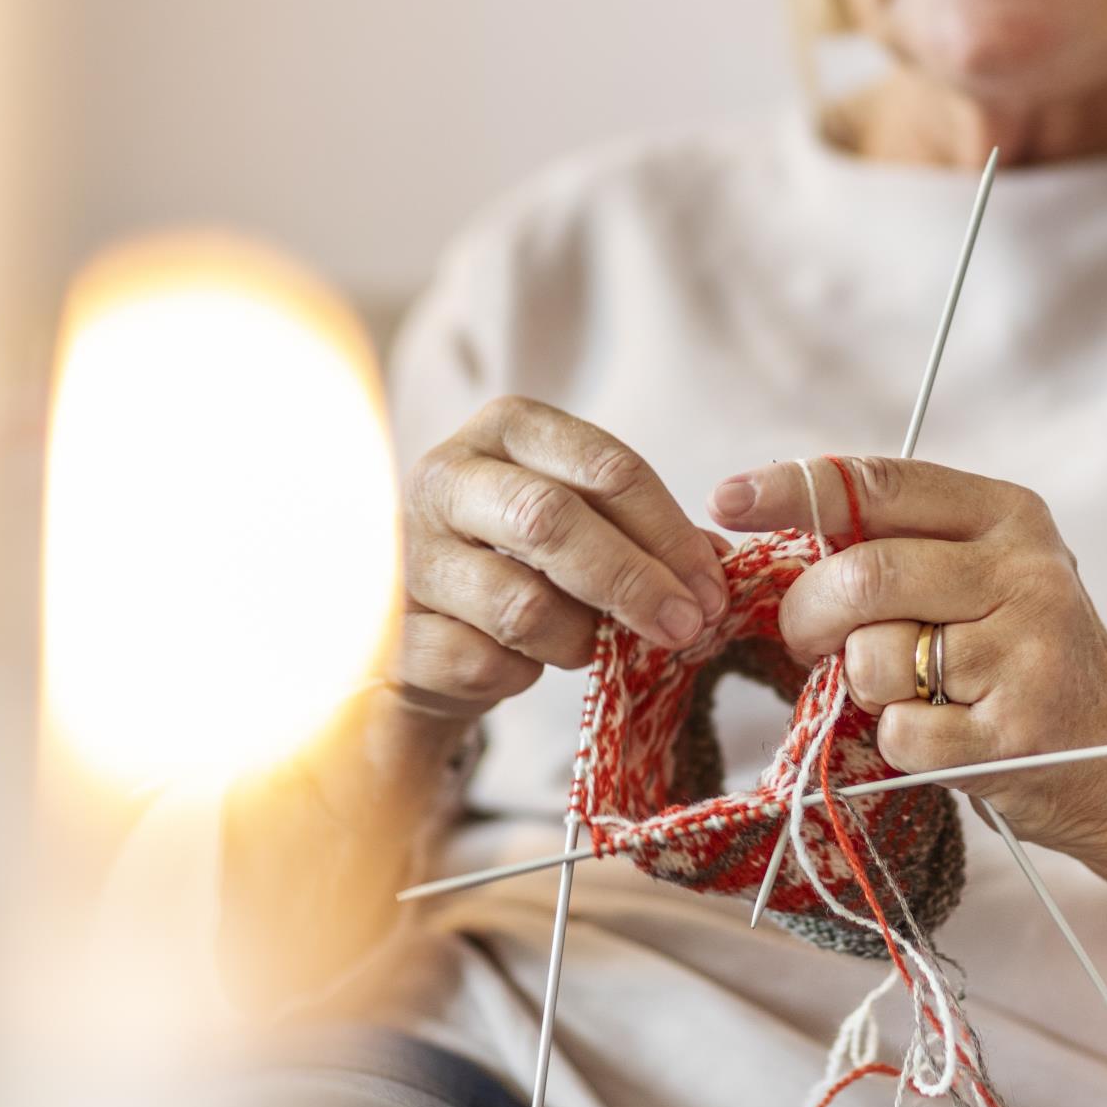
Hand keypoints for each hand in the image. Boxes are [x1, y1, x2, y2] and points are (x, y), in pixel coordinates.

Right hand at [397, 396, 730, 718]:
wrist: (428, 631)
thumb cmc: (524, 563)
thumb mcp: (584, 524)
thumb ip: (646, 533)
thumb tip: (716, 567)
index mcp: (505, 429)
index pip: (604, 466)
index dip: (669, 531)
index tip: (712, 587)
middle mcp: (445, 477)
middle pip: (551, 521)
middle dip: (633, 581)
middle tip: (687, 626)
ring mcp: (406, 554)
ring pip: (520, 603)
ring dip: (580, 638)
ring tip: (594, 646)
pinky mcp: (390, 632)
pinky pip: (484, 664)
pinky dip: (525, 677)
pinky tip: (526, 667)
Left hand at [708, 453, 1106, 876]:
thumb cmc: (1026, 660)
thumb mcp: (987, 575)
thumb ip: (905, 543)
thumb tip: (775, 523)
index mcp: (1009, 515)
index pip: (880, 484)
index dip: (793, 488)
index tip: (726, 498)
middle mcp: (1025, 573)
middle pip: (863, 575)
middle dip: (807, 612)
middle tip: (803, 637)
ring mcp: (1025, 654)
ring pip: (873, 658)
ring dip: (859, 684)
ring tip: (902, 691)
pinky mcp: (1016, 735)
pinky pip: (900, 732)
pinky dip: (896, 741)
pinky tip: (940, 737)